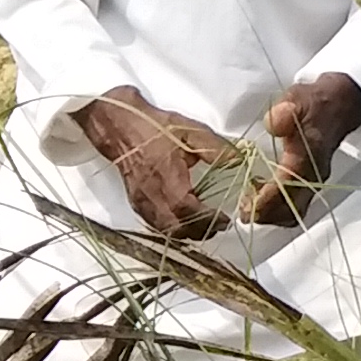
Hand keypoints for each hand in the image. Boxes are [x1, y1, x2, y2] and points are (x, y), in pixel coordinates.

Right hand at [72, 88, 239, 238]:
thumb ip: (216, 148)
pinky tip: (185, 221)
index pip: (186, 208)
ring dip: (187, 232)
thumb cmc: (156, 128)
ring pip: (166, 230)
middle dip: (200, 231)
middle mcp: (151, 193)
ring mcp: (142, 201)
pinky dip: (173, 228)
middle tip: (218, 225)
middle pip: (176, 227)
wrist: (122, 128)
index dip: (207, 218)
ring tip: (205, 225)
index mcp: (166, 175)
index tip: (225, 218)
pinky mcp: (137, 203)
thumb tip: (238, 162)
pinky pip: (156, 225)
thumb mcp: (191, 131)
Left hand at [251, 72, 360, 227]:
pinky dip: (276, 209)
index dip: (266, 201)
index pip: (287, 189)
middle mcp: (313, 175)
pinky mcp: (311, 183)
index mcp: (307, 158)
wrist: (339, 104)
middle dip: (264, 214)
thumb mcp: (297, 99)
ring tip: (249, 202)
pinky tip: (260, 196)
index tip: (246, 204)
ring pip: (293, 212)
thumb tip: (275, 123)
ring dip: (270, 214)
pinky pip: (295, 207)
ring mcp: (314, 181)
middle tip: (241, 206)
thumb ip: (284, 112)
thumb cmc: (314, 103)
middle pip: (290, 210)